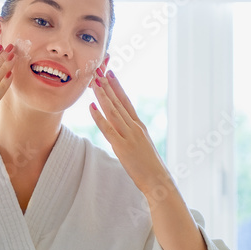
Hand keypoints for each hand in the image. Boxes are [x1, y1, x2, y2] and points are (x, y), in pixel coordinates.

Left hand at [89, 69, 172, 200]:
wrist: (159, 180)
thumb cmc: (150, 167)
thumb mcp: (142, 146)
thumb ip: (132, 136)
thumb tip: (123, 131)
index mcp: (139, 126)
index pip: (126, 102)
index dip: (117, 86)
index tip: (110, 73)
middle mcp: (134, 127)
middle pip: (118, 102)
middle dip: (107, 84)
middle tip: (98, 69)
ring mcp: (129, 136)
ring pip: (113, 111)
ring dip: (102, 95)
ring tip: (94, 81)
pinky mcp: (122, 147)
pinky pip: (108, 129)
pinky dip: (99, 117)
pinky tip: (91, 107)